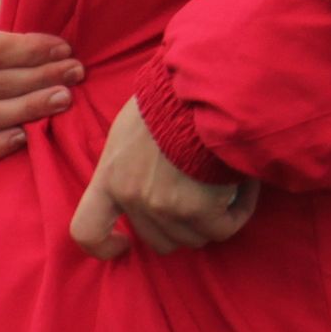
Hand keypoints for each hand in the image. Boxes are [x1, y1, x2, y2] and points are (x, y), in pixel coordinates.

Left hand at [71, 103, 258, 258]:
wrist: (204, 86)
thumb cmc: (171, 98)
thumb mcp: (130, 129)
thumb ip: (129, 164)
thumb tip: (146, 179)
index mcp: (109, 177)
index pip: (86, 230)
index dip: (104, 245)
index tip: (125, 243)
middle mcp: (132, 197)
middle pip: (157, 241)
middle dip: (183, 226)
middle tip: (203, 196)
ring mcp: (163, 207)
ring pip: (193, 238)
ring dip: (213, 217)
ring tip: (225, 181)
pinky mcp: (198, 210)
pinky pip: (223, 228)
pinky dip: (238, 211)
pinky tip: (244, 184)